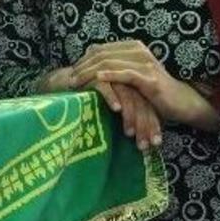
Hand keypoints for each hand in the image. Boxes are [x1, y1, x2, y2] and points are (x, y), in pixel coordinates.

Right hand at [36, 63, 161, 149]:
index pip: (148, 104)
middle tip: (147, 144)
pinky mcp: (92, 75)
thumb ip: (129, 118)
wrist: (64, 84)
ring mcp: (110, 76)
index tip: (156, 143)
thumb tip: (146, 143)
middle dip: (145, 124)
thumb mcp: (113, 110)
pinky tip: (116, 110)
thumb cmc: (91, 101)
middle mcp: (123, 80)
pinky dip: (111, 97)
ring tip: (131, 134)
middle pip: (141, 100)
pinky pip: (105, 86)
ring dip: (130, 115)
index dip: (152, 123)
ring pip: (126, 95)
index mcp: (131, 86)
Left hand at [70, 40, 219, 130]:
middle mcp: (138, 51)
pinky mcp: (148, 77)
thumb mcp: (134, 77)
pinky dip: (109, 75)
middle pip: (102, 54)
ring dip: (90, 72)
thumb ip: (118, 69)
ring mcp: (144, 62)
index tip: (71, 72)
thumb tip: (93, 69)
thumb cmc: (155, 92)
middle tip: (69, 80)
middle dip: (83, 66)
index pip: (101, 49)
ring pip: (110, 62)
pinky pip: (124, 74)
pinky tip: (96, 79)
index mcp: (133, 47)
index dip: (84, 60)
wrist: (180, 101)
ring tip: (76, 82)